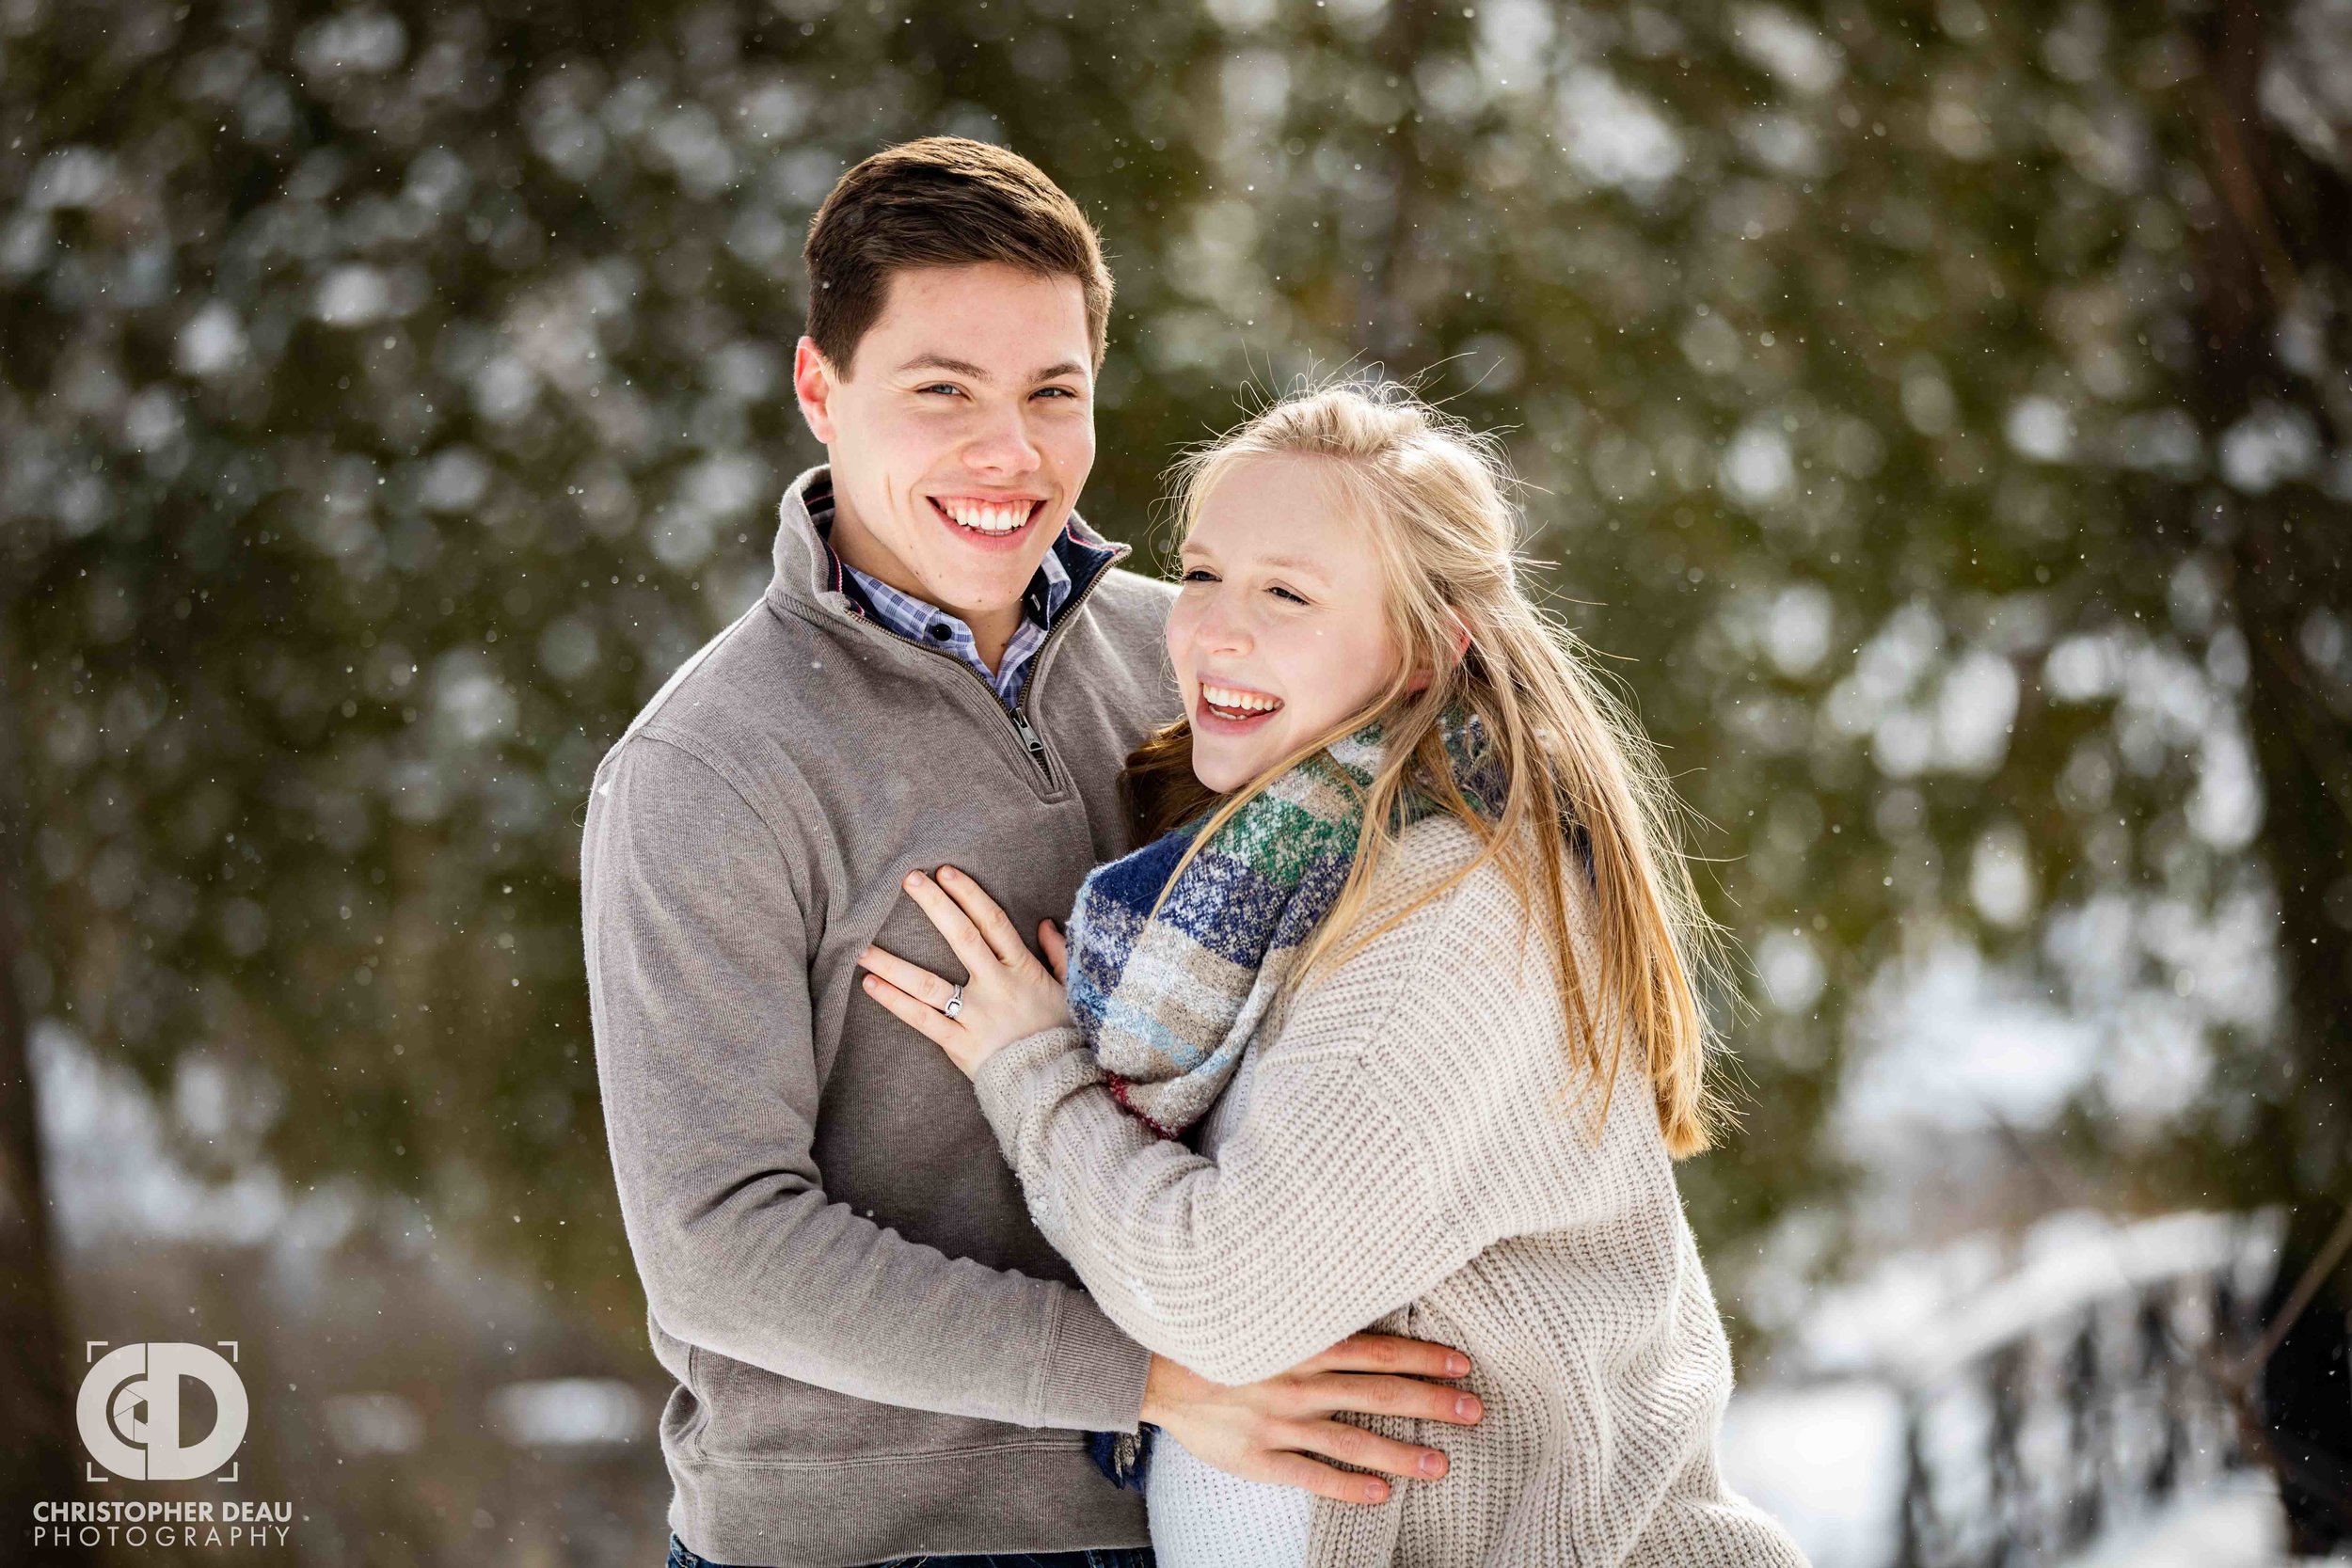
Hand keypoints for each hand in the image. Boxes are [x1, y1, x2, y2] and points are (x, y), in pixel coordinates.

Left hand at [858, 866, 1073, 1078]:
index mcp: (1022, 969)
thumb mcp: (1070, 990)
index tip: (945, 872)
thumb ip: (1059, 954)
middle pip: (961, 937)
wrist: (1056, 1085)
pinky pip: (922, 1019)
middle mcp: (995, 987)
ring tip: (863, 946)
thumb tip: (1047, 923)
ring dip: (894, 963)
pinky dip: (894, 1002)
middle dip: (934, 905)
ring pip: (928, 983)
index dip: (968, 894)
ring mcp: (975, 1016)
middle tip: (908, 880)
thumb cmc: (1063, 1036)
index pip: (993, 921)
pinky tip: (870, 985)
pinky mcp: (960, 1044)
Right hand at [1139, 1336, 1482, 1504]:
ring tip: (1440, 1463)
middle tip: (1474, 1412)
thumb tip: (1358, 1316)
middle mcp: (1300, 1381)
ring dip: (1402, 1453)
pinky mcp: (1260, 1456)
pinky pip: (1312, 1475)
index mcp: (1304, 1343)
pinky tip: (1381, 1494)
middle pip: (1380, 1394)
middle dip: (1431, 1403)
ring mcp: (1281, 1422)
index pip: (1379, 1349)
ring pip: (1354, 1440)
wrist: (1152, 1370)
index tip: (1463, 1364)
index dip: (1424, 1356)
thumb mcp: (1264, 1316)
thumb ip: (1309, 1321)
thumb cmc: (1213, 1339)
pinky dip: (1348, 1486)